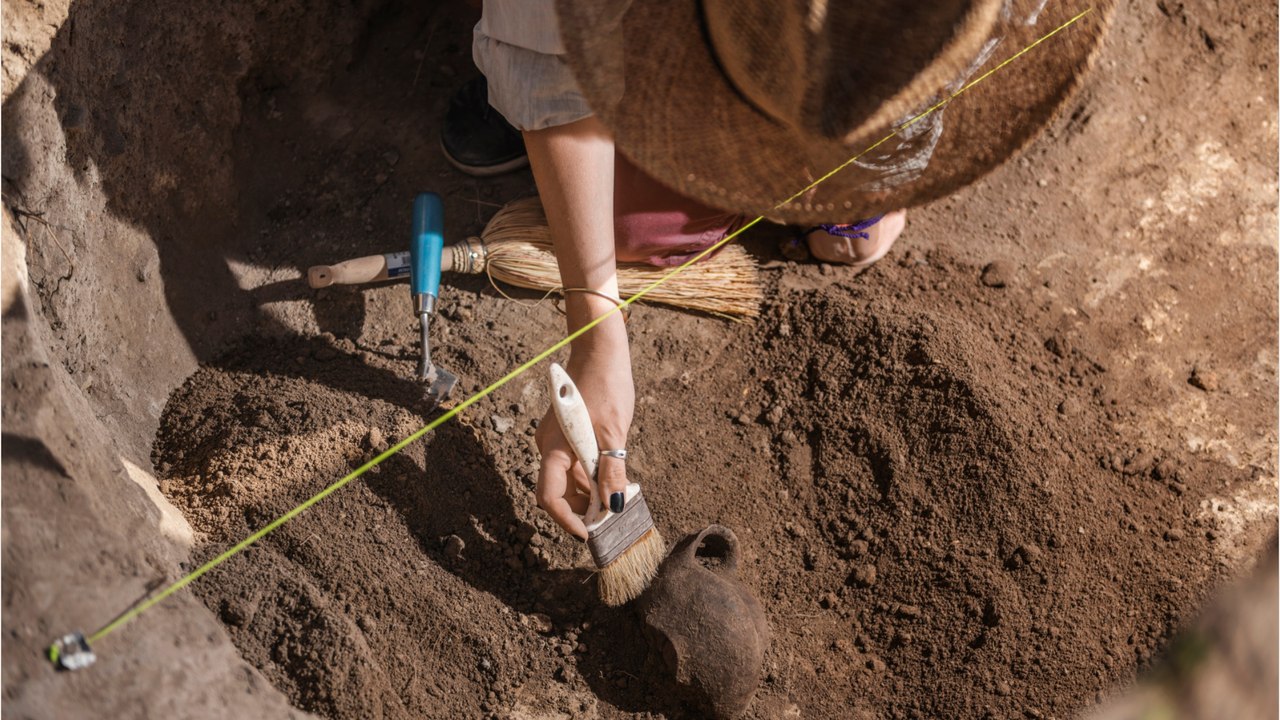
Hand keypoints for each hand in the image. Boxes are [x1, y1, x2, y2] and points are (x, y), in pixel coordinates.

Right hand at [534, 335, 634, 538]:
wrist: (598, 350)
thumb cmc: (605, 386)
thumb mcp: (613, 433)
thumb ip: (612, 471)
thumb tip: (613, 505)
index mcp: (553, 448)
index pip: (549, 497)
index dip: (566, 520)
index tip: (588, 534)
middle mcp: (548, 446)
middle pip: (557, 492)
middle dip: (580, 510)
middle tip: (610, 519)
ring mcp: (556, 440)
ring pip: (567, 479)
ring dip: (588, 494)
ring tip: (615, 501)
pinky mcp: (567, 434)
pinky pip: (573, 464)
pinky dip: (590, 477)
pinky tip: (610, 480)